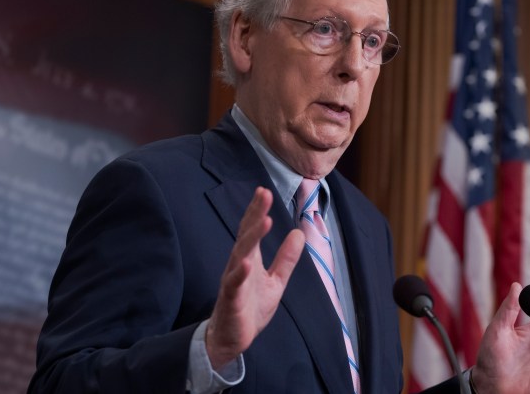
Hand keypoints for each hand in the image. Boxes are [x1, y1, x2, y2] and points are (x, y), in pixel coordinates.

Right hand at [205, 186, 304, 368]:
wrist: (233, 338)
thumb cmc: (251, 307)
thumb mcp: (276, 281)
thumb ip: (286, 258)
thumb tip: (299, 233)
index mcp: (249, 259)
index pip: (252, 230)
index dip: (257, 210)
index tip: (264, 190)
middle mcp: (238, 265)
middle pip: (246, 235)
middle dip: (255, 215)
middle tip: (264, 194)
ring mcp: (233, 282)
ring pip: (240, 255)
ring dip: (251, 238)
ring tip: (264, 220)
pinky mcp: (231, 300)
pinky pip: (233, 285)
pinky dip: (239, 273)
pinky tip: (246, 262)